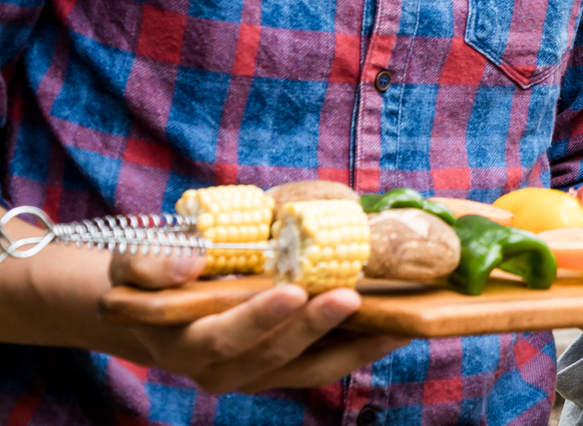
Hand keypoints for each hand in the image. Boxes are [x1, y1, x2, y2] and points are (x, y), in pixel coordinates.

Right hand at [109, 250, 407, 393]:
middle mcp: (219, 371)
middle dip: (313, 327)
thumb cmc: (147, 281)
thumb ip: (151, 263)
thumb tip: (189, 262)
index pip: (222, 337)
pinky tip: (395, 325)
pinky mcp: (282, 369)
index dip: (257, 319)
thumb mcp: (132, 264)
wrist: (154, 313)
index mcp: (183, 344)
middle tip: (350, 295)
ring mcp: (255, 375)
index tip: (291, 291)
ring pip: (308, 369)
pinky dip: (360, 348)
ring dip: (353, 347)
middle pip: (272, 356)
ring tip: (395, 322)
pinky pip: (324, 363)